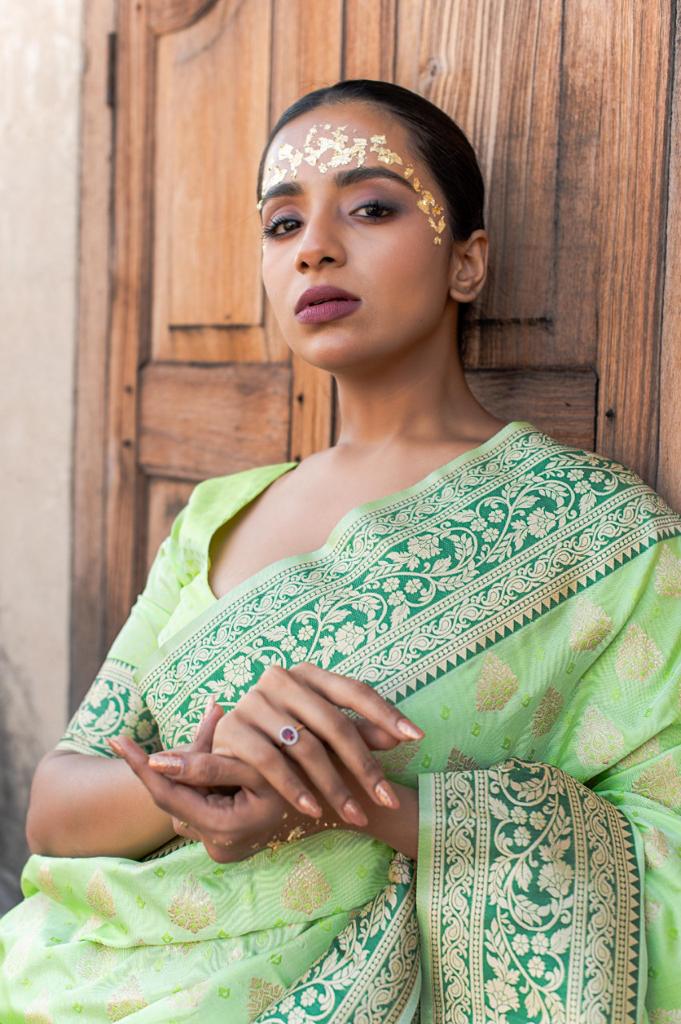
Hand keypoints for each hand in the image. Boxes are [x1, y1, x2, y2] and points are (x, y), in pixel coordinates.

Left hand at [110, 701, 303, 862]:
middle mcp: (220, 846)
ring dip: (183, 776)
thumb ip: (208, 763)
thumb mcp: (257, 765)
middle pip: (173, 801)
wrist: (345, 801)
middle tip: (129, 739)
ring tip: (186, 748)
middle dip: (159, 769)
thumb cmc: (308, 776)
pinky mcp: (230, 836)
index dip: (141, 766)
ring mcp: (225, 845)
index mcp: (225, 829)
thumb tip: (159, 759)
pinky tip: (203, 765)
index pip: (168, 795)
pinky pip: (201, 805)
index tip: (117, 739)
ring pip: (186, 803)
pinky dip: (200, 784)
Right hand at [179, 661, 424, 826]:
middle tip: (388, 799)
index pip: (354, 690)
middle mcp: (280, 680)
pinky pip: (270, 762)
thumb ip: (359, 733)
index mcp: (308, 674)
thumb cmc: (285, 742)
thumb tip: (402, 737)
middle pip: (333, 724)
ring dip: (334, 786)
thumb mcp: (324, 735)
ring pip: (305, 747)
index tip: (417, 737)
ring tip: (356, 815)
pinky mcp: (232, 728)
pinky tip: (314, 811)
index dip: (387, 713)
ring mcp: (254, 702)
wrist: (227, 754)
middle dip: (364, 766)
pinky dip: (295, 789)